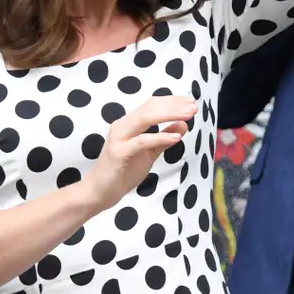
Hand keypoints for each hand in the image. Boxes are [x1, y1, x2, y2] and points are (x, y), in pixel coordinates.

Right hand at [84, 96, 196, 210]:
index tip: (191, 103)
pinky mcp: (119, 153)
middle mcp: (122, 126)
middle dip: (174, 105)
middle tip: (194, 107)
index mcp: (128, 124)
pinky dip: (160, 137)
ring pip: (145, 118)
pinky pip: (142, 142)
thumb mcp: (149, 153)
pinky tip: (176, 138)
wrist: (100, 191)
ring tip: (189, 116)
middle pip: (150, 108)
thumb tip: (182, 125)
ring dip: (170, 115)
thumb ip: (163, 139)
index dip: (172, 102)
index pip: (152, 105)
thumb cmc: (123, 171)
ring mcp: (119, 138)